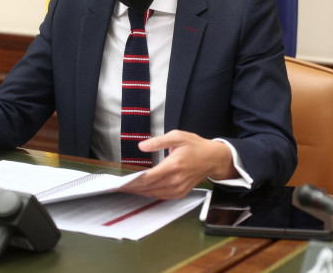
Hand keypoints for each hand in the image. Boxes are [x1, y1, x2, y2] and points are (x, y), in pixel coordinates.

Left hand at [119, 130, 236, 198]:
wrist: (212, 158)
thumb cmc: (194, 146)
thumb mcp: (177, 136)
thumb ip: (158, 141)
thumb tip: (141, 146)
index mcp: (174, 165)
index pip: (149, 177)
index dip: (134, 181)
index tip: (122, 182)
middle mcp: (176, 179)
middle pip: (149, 187)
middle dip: (133, 187)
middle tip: (119, 187)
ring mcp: (179, 188)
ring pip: (154, 193)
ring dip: (140, 192)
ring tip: (127, 189)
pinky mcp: (181, 193)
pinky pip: (162, 196)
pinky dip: (151, 194)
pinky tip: (142, 191)